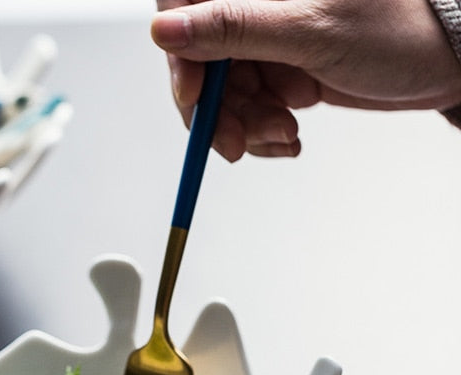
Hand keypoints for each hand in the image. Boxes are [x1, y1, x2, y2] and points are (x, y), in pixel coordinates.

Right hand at [151, 0, 460, 160]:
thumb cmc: (399, 28)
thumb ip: (232, 28)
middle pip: (201, 59)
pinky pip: (249, 107)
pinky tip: (288, 134)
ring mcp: (269, 39)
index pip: (185, 5)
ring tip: (282, 133)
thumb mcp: (309, 30)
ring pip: (224, 91)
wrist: (446, 61)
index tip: (194, 95)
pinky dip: (262, 131)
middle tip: (238, 139)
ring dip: (245, 125)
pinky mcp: (280, 69)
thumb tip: (164, 30)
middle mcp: (259, 5)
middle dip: (217, 108)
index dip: (181, 54)